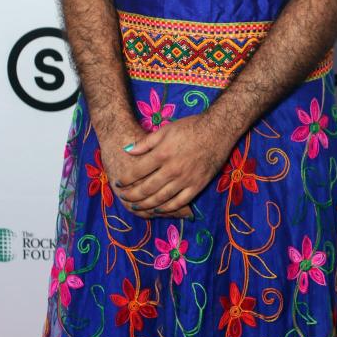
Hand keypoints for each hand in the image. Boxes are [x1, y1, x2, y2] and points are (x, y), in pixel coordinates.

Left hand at [111, 112, 230, 218]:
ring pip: (161, 198)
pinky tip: (158, 209)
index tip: (118, 182)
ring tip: (136, 207)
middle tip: (124, 198)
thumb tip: (127, 150)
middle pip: (146, 189)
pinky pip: (179, 202)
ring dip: (146, 205)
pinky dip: (167, 208)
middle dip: (132, 195)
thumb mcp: (165, 130)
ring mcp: (185, 180)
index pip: (137, 172)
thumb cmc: (190, 127)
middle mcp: (172, 170)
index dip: (125, 179)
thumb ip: (145, 143)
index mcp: (162, 154)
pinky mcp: (197, 186)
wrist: (218, 131)